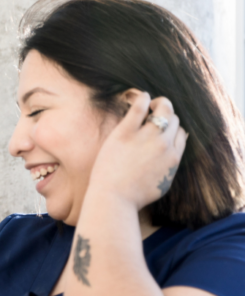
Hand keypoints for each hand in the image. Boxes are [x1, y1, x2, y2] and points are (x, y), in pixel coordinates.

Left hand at [90, 90, 187, 209]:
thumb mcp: (160, 185)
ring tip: (151, 103)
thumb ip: (168, 169)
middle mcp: (164, 145)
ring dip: (160, 103)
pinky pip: (139, 108)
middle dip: (167, 115)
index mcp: (174, 158)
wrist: (114, 199)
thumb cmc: (133, 197)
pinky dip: (143, 98)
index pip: (181, 134)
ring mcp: (146, 138)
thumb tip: (170, 158)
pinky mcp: (126, 133)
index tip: (164, 128)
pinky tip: (141, 96)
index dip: (173, 129)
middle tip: (156, 113)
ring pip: (163, 110)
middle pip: (174, 120)